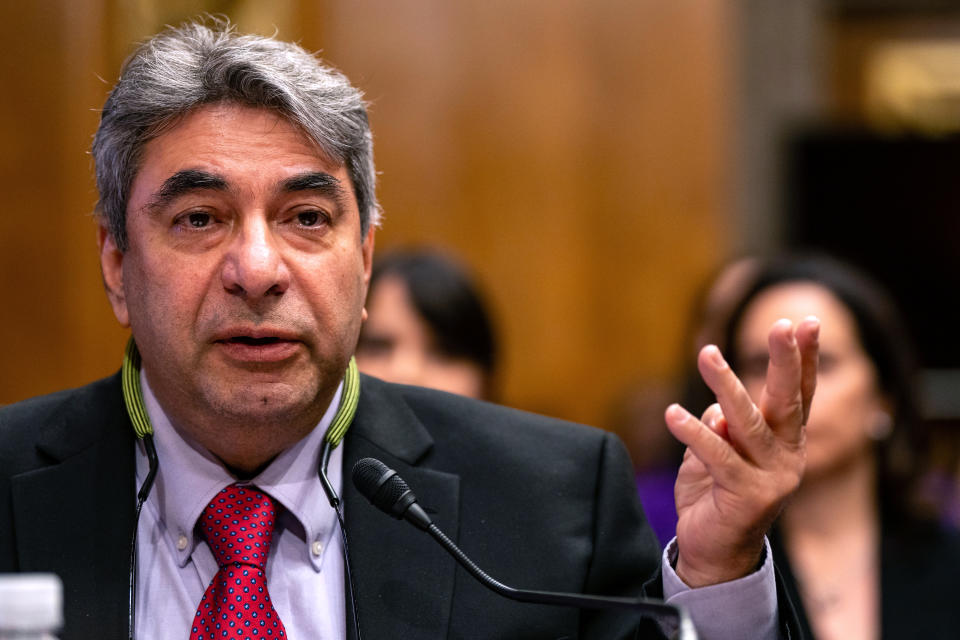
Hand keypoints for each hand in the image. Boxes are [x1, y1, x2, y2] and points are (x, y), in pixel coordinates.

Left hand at [664, 317, 818, 586]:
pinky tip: (673, 414)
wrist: (713, 551)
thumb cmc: (716, 492)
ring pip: (747, 422)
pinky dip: (694, 433)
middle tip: (780, 326)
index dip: (804, 359)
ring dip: (726, 385)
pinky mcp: (748, 496)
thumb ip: (722, 424)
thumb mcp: (720, 449)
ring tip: (708, 353)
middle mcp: (787, 457)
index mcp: (785, 441)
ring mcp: (771, 478)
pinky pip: (716, 455)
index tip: (808, 322)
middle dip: (785, 361)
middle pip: (788, 401)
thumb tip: (717, 408)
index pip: (799, 393)